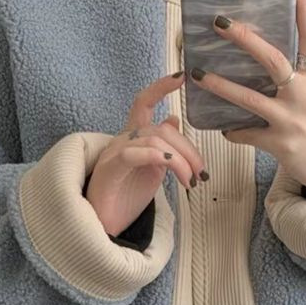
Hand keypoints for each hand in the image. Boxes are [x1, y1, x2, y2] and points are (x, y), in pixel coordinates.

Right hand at [86, 73, 208, 236]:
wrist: (105, 227)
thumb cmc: (125, 200)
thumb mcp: (152, 170)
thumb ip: (163, 147)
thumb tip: (174, 119)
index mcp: (133, 138)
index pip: (144, 102)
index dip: (161, 87)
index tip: (182, 77)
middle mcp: (122, 140)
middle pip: (161, 128)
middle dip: (188, 148)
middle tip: (201, 171)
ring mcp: (114, 153)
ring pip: (154, 139)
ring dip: (180, 159)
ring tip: (190, 180)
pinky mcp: (110, 169)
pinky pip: (135, 154)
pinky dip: (159, 157)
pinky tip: (174, 169)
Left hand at [189, 0, 305, 204]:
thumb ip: (293, 72)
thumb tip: (259, 47)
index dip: (305, 11)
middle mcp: (304, 95)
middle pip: (273, 60)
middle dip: (245, 39)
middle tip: (219, 23)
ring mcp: (292, 120)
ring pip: (250, 99)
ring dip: (220, 86)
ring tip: (197, 74)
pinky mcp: (280, 144)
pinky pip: (246, 133)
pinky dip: (232, 130)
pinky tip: (224, 127)